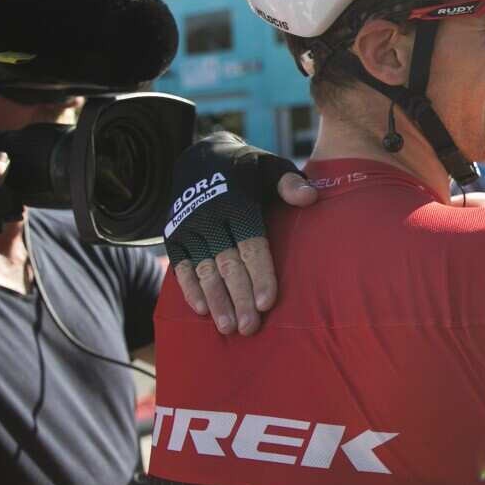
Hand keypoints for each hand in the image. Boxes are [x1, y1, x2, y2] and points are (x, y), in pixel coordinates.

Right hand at [164, 134, 317, 334]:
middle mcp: (210, 217)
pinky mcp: (175, 235)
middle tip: (250, 327)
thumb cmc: (250, 170)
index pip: (252, 245)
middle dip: (239, 298)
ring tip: (229, 328)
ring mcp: (189, 227)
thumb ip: (290, 184)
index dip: (260, 274)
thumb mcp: (272, 167)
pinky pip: (181, 266)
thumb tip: (310, 197)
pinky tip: (202, 310)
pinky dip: (190, 288)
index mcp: (238, 203)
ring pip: (204, 270)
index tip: (267, 302)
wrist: (201, 156)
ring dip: (216, 300)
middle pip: (228, 264)